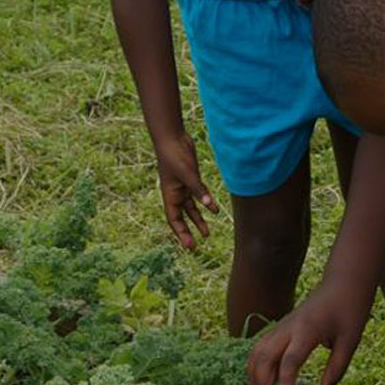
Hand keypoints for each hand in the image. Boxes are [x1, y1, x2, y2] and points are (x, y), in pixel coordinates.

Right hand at [153, 133, 217, 249]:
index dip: (181, 234)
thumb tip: (208, 205)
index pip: (174, 219)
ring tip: (207, 233)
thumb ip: (198, 189)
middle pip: (182, 217)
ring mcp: (183, 186)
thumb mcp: (187, 174)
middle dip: (189, 231)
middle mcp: (175, 193)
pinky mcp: (191, 179)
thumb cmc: (174, 156)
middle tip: (196, 245)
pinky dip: (205, 202)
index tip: (190, 246)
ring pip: (191, 208)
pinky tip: (214, 209)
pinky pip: (198, 194)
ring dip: (198, 219)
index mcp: (170, 195)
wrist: (173, 138)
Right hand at [245, 289, 367, 384]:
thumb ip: (337, 368)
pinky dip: (255, 366)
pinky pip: (260, 347)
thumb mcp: (350, 341)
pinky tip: (258, 384)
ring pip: (256, 352)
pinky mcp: (279, 327)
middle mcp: (289, 328)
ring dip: (253, 377)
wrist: (343, 283)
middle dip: (260, 384)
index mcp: (308, 330)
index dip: (284, 383)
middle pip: (264, 357)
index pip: (290, 360)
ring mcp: (281, 326)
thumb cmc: (349, 310)